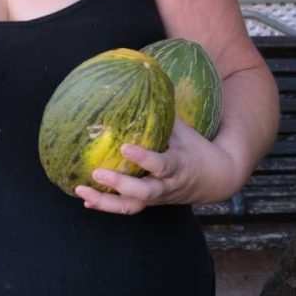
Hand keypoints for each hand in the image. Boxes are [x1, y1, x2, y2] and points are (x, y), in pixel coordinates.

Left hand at [76, 118, 232, 214]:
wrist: (213, 180)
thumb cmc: (196, 150)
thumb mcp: (186, 132)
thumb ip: (166, 118)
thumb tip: (151, 86)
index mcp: (178, 165)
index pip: (160, 164)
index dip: (143, 158)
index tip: (124, 148)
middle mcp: (166, 186)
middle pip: (142, 192)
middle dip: (119, 184)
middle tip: (97, 173)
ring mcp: (156, 198)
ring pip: (130, 206)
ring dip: (105, 202)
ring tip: (82, 191)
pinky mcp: (149, 204)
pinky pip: (126, 208)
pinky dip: (105, 205)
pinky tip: (87, 199)